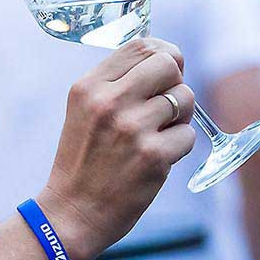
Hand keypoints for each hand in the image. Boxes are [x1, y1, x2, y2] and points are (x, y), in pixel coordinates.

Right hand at [37, 38, 196, 258]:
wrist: (72, 213)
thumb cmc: (83, 161)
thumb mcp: (84, 111)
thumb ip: (116, 83)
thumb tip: (166, 59)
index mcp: (89, 86)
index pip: (141, 45)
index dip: (164, 54)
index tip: (168, 70)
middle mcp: (109, 102)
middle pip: (168, 65)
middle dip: (175, 83)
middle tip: (165, 106)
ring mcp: (132, 128)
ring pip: (184, 99)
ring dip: (179, 117)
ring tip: (156, 135)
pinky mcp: (154, 157)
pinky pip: (188, 136)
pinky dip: (178, 147)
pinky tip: (156, 158)